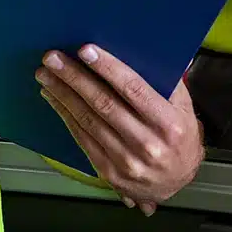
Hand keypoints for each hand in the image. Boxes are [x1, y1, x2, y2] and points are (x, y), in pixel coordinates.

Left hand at [36, 44, 202, 212]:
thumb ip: (170, 81)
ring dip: (63, 95)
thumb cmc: (180, 138)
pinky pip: (82, 138)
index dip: (108, 68)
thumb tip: (151, 48)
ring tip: (46, 75)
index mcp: (168, 123)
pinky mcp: (108, 171)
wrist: (177, 183)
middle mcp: (147, 143)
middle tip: (54, 59)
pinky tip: (54, 99)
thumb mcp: (185, 107)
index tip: (86, 51)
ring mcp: (125, 160)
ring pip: (88, 121)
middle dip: (75, 78)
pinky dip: (65, 115)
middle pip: (104, 104)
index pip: (134, 89)